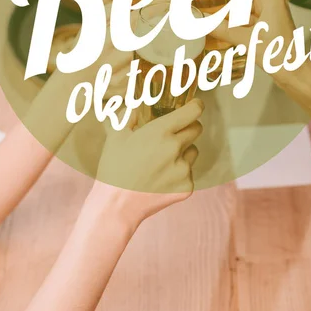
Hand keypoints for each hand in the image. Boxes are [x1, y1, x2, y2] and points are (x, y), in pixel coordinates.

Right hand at [94, 99, 203, 227]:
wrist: (116, 205)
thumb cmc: (113, 167)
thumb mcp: (116, 135)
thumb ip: (128, 115)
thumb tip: (136, 106)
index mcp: (160, 132)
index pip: (193, 111)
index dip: (195, 106)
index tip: (195, 105)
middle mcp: (176, 149)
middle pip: (196, 129)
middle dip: (188, 126)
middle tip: (173, 133)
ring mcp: (183, 170)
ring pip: (192, 151)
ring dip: (183, 151)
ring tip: (162, 160)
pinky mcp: (186, 188)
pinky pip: (188, 173)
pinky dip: (179, 173)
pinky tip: (161, 178)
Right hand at [210, 0, 295, 68]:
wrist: (295, 74)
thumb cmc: (278, 54)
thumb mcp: (245, 39)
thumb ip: (223, 29)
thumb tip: (204, 22)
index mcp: (271, 1)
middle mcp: (273, 6)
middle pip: (245, 0)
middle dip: (227, 5)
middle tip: (207, 7)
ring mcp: (272, 19)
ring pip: (247, 14)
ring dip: (232, 18)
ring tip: (211, 20)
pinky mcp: (270, 32)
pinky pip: (251, 25)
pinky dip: (238, 28)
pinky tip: (224, 33)